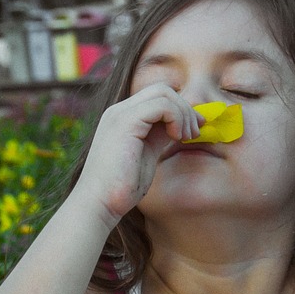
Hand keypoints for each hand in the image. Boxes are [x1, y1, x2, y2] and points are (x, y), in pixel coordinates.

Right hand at [71, 83, 201, 225]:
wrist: (99, 203)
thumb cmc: (121, 188)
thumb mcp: (146, 155)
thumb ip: (159, 136)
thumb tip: (179, 127)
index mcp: (122, 118)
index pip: (156, 97)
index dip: (180, 109)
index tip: (195, 129)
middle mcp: (119, 111)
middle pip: (162, 90)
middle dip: (185, 108)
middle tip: (195, 133)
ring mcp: (120, 114)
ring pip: (164, 93)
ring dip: (183, 114)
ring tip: (188, 137)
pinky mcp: (126, 122)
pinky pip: (162, 105)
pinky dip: (177, 118)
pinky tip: (178, 137)